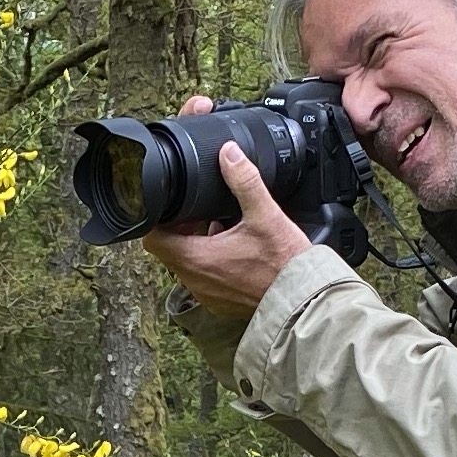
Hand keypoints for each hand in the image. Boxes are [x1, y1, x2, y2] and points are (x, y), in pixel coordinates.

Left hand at [144, 99, 311, 320]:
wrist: (303, 299)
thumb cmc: (283, 263)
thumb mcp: (264, 215)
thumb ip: (244, 180)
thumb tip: (230, 154)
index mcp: (196, 259)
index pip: (154, 238)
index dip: (158, 219)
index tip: (172, 207)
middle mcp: (195, 281)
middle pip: (169, 250)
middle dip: (179, 229)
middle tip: (196, 213)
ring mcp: (206, 294)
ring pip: (187, 265)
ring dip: (196, 245)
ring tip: (218, 227)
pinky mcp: (220, 302)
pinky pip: (205, 278)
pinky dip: (211, 262)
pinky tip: (233, 250)